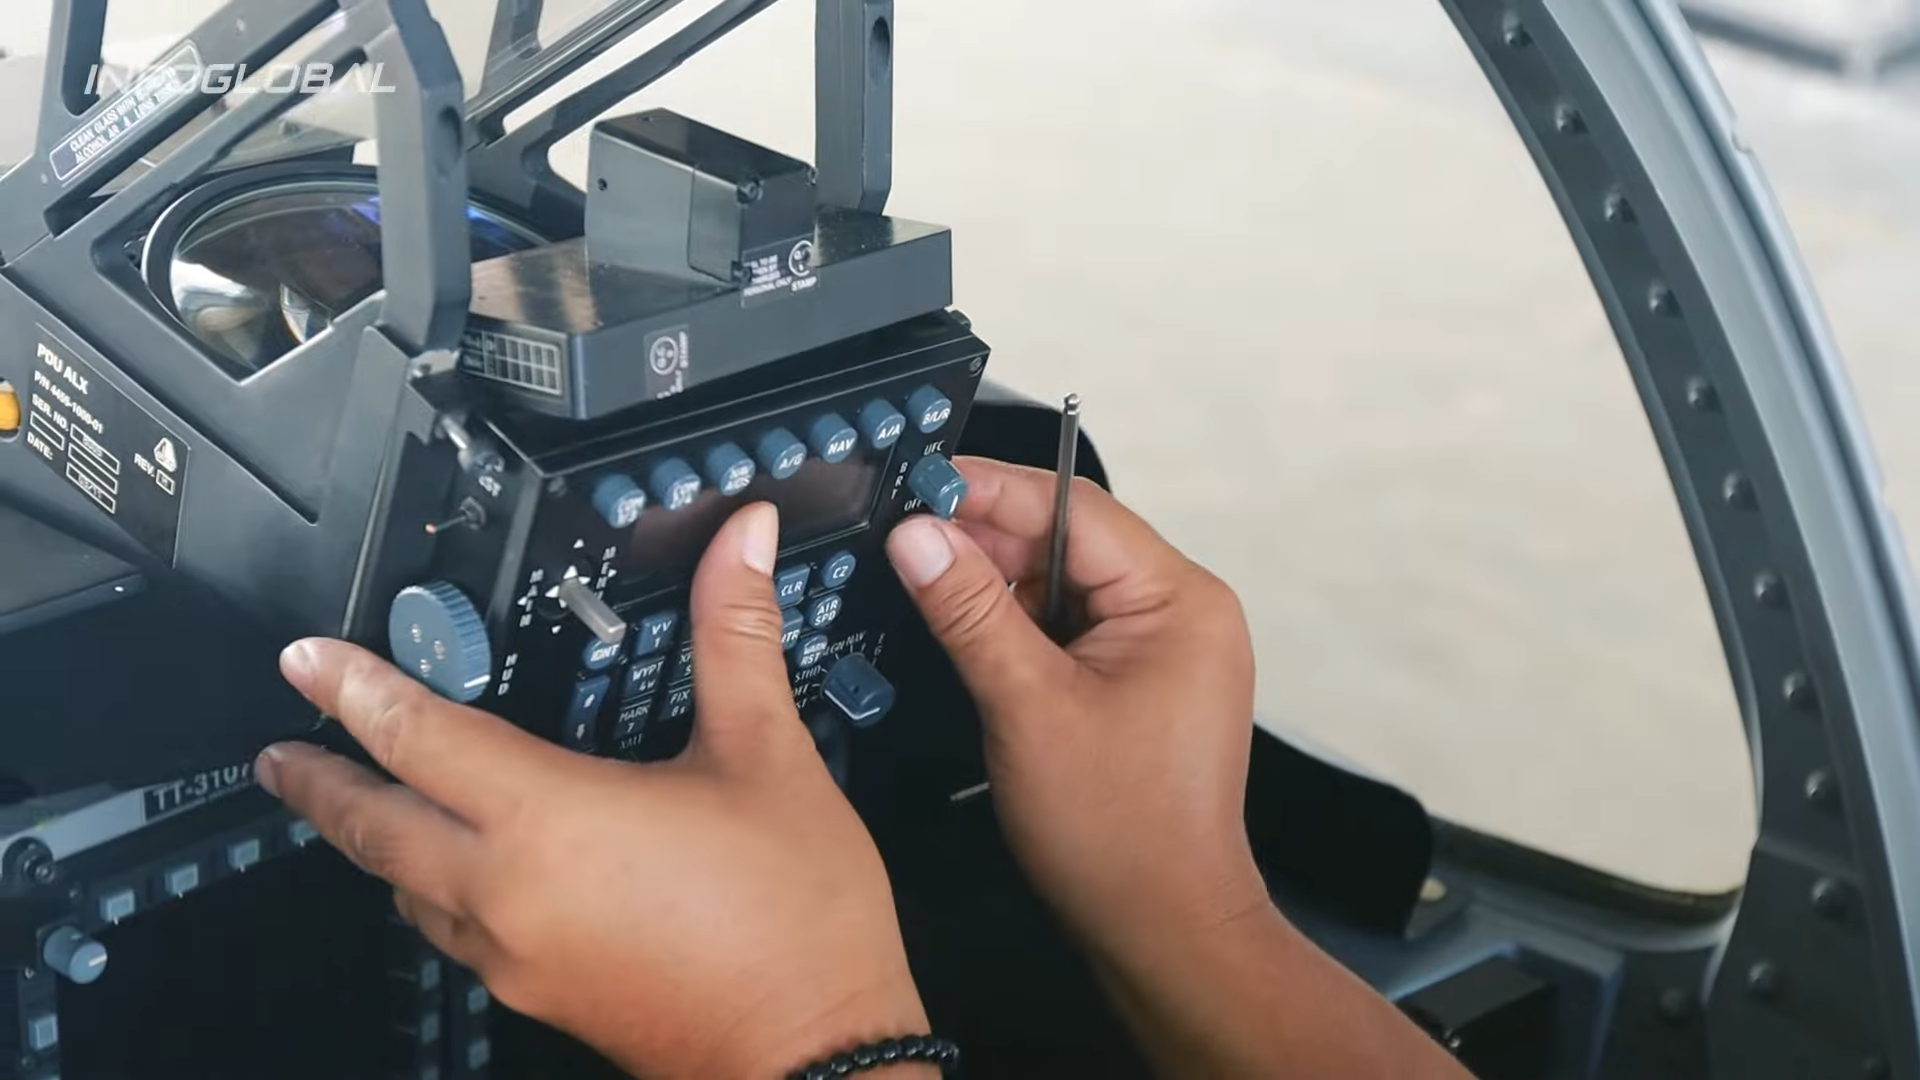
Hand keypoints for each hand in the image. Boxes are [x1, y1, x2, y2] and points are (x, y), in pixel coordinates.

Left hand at [256, 504, 934, 1079]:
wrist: (816, 1059)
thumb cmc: (795, 920)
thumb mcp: (768, 756)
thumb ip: (736, 638)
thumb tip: (744, 539)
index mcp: (552, 818)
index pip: (418, 736)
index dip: (353, 687)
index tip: (306, 659)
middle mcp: (509, 892)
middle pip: (375, 826)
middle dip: (318, 781)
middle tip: (279, 751)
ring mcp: (513, 955)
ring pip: (403, 887)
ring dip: (372, 839)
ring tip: (363, 804)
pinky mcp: (537, 997)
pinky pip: (449, 932)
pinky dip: (429, 890)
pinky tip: (459, 877)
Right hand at [883, 459, 1473, 1079]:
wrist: (1166, 931)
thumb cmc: (1116, 832)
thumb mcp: (1027, 707)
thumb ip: (970, 611)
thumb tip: (917, 533)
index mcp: (1179, 600)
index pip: (1075, 507)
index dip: (991, 489)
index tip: (918, 482)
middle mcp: (1184, 610)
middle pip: (1070, 539)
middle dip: (988, 539)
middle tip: (904, 538)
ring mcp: (1165, 648)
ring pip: (1064, 584)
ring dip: (998, 585)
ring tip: (922, 584)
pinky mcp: (1141, 682)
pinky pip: (1071, 627)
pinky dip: (1018, 626)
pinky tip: (965, 633)